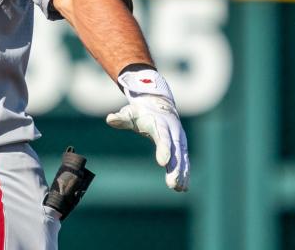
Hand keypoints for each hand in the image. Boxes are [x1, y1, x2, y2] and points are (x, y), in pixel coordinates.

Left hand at [106, 68, 189, 191]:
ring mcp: (179, 140)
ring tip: (179, 188)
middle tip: (172, 183)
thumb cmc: (141, 112)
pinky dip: (185, 173)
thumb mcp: (130, 113)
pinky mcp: (181, 147)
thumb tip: (109, 119)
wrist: (159, 105)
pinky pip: (184, 161)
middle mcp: (173, 132)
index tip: (162, 163)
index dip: (163, 149)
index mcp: (160, 124)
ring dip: (181, 173)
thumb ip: (122, 118)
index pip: (162, 137)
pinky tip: (183, 188)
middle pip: (175, 151)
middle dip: (175, 167)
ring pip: (182, 158)